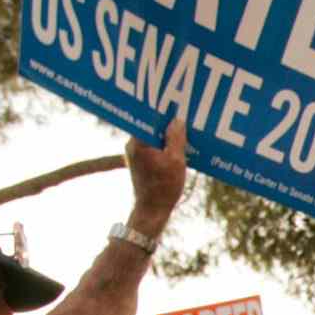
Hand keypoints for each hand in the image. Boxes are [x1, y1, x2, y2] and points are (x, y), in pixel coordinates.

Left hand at [125, 116, 188, 233]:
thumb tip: (177, 120)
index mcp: (139, 142)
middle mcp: (132, 145)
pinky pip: (152, 148)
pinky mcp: (138, 163)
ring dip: (166, 136)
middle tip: (182, 116)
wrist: (151, 211)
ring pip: (152, 138)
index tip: (174, 103)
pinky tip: (177, 150)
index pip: (148, 117)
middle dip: (166, 122)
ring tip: (182, 134)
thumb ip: (176, 138)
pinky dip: (163, 147)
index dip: (161, 109)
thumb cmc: (164, 188)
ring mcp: (134, 155)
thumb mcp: (176, 161)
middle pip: (150, 126)